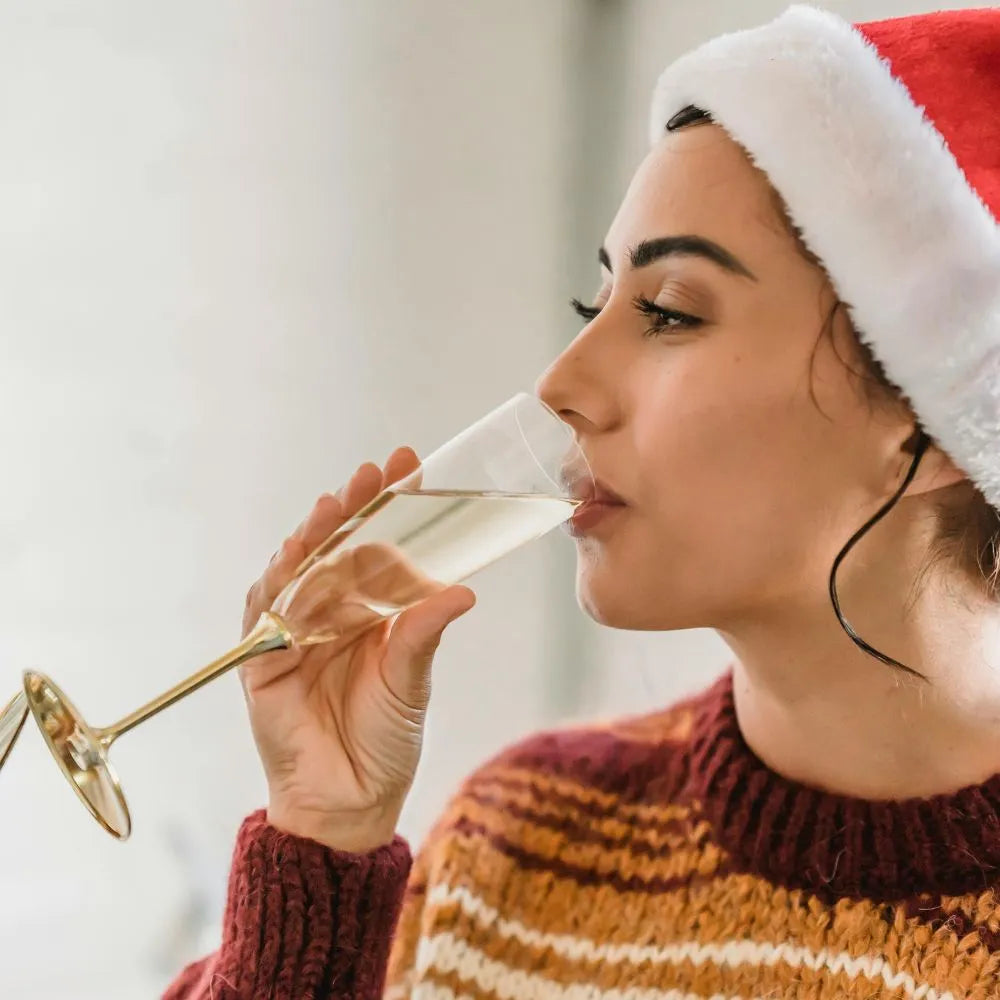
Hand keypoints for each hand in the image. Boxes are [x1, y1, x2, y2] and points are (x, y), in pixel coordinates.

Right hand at [239, 447, 475, 851]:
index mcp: (371, 610)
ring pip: (299, 572)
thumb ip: (423, 633)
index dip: (390, 508)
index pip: (378, 546)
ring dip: (313, 538)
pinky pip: (265, 615)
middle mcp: (332, 612)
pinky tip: (290, 557)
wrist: (349, 801)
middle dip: (353, 509)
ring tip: (334, 506)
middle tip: (373, 474)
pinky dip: (275, 586)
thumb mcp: (411, 680)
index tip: (409, 467)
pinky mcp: (264, 659)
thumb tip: (463, 592)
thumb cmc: (386, 739)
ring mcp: (295, 632)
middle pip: (337, 548)